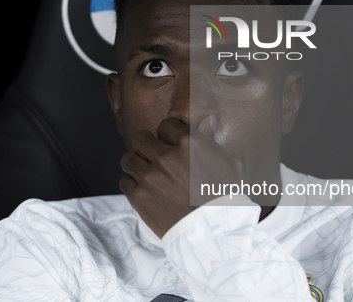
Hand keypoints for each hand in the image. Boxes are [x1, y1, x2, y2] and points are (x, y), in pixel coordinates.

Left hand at [119, 117, 242, 237]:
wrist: (213, 230)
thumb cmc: (225, 196)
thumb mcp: (228, 163)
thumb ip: (212, 141)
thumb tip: (208, 121)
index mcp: (188, 143)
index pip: (165, 125)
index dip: (167, 134)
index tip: (169, 144)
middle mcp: (165, 156)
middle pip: (141, 138)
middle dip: (147, 146)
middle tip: (153, 157)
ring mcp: (150, 177)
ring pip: (128, 159)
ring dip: (136, 164)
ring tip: (146, 173)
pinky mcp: (139, 197)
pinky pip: (124, 181)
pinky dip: (132, 185)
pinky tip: (144, 190)